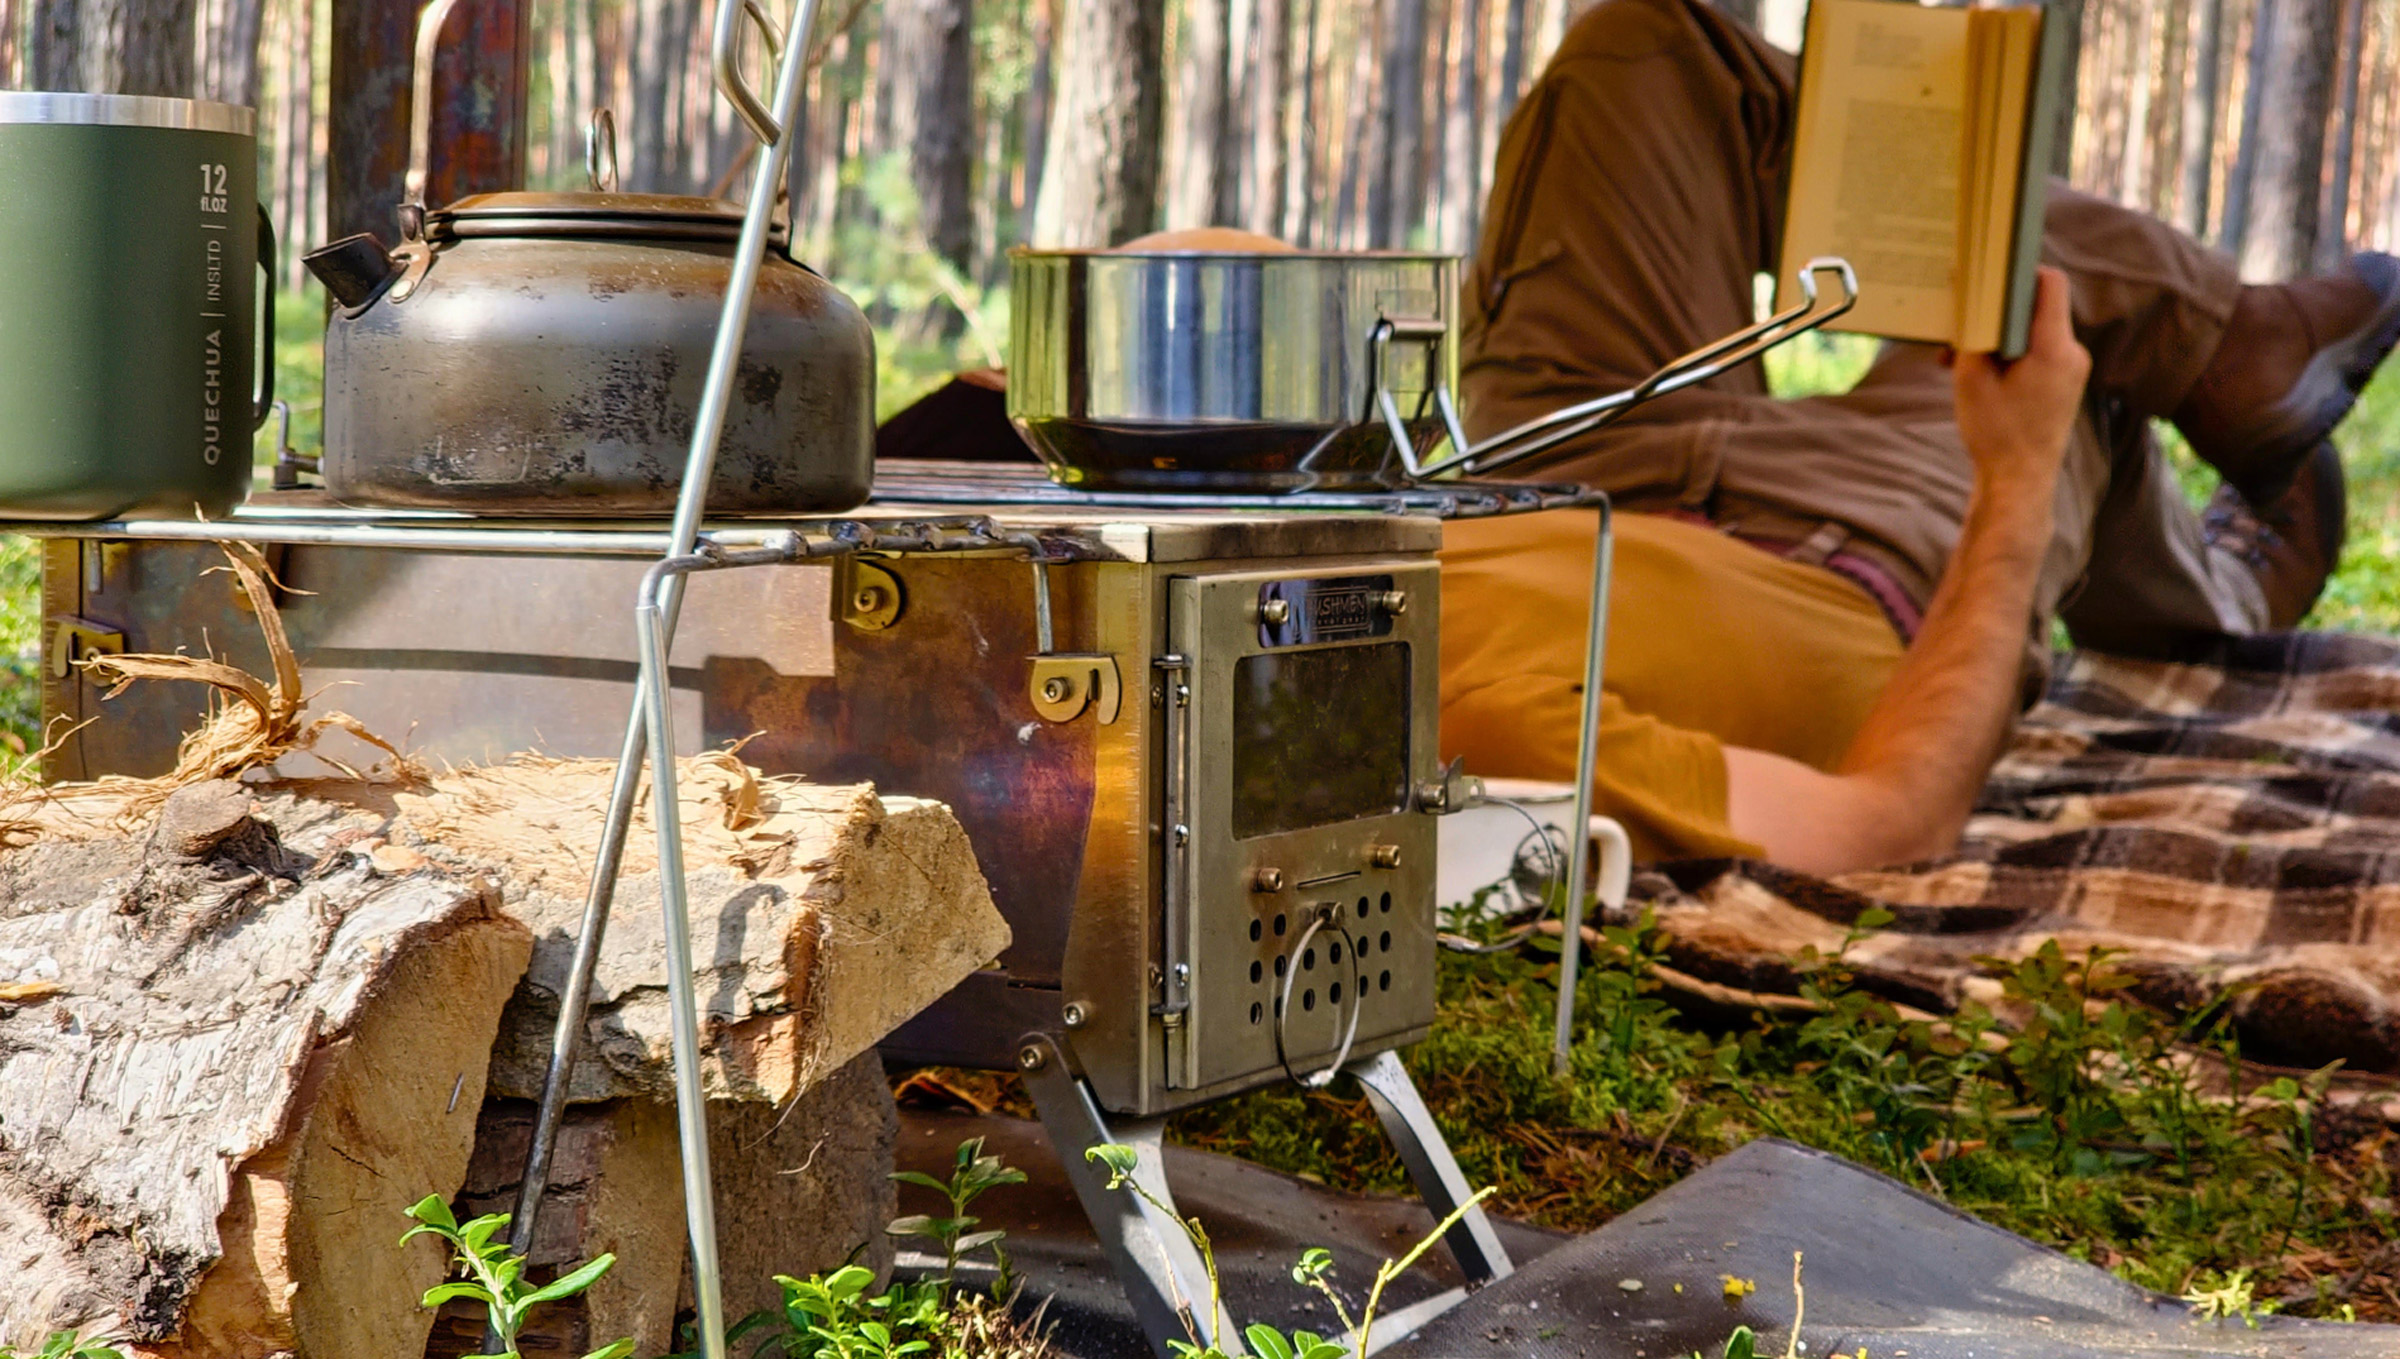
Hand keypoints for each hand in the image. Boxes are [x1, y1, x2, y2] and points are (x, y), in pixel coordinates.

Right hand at [1949, 266, 2089, 495]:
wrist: (2019, 482)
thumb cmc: (1996, 434)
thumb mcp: (1971, 380)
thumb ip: (1971, 337)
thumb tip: (1967, 308)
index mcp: (2054, 347)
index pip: (2050, 283)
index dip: (2020, 272)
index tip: (1989, 276)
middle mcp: (2072, 353)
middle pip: (2037, 309)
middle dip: (1995, 313)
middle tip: (1960, 326)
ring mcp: (2072, 370)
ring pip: (2034, 333)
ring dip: (1998, 337)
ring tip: (1961, 359)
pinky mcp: (2064, 383)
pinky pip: (2038, 353)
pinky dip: (2010, 355)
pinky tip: (1979, 374)